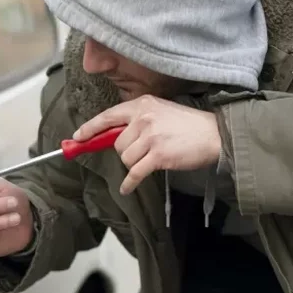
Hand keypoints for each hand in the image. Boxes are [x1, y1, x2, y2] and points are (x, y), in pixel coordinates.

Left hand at [73, 95, 221, 194]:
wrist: (214, 134)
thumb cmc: (188, 125)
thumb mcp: (161, 111)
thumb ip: (139, 120)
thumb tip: (113, 136)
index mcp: (142, 104)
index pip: (108, 116)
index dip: (90, 128)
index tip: (78, 136)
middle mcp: (143, 118)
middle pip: (116, 143)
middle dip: (126, 152)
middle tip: (145, 152)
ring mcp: (150, 137)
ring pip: (125, 158)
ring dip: (135, 164)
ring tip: (153, 159)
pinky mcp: (158, 155)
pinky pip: (135, 173)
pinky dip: (130, 183)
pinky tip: (127, 187)